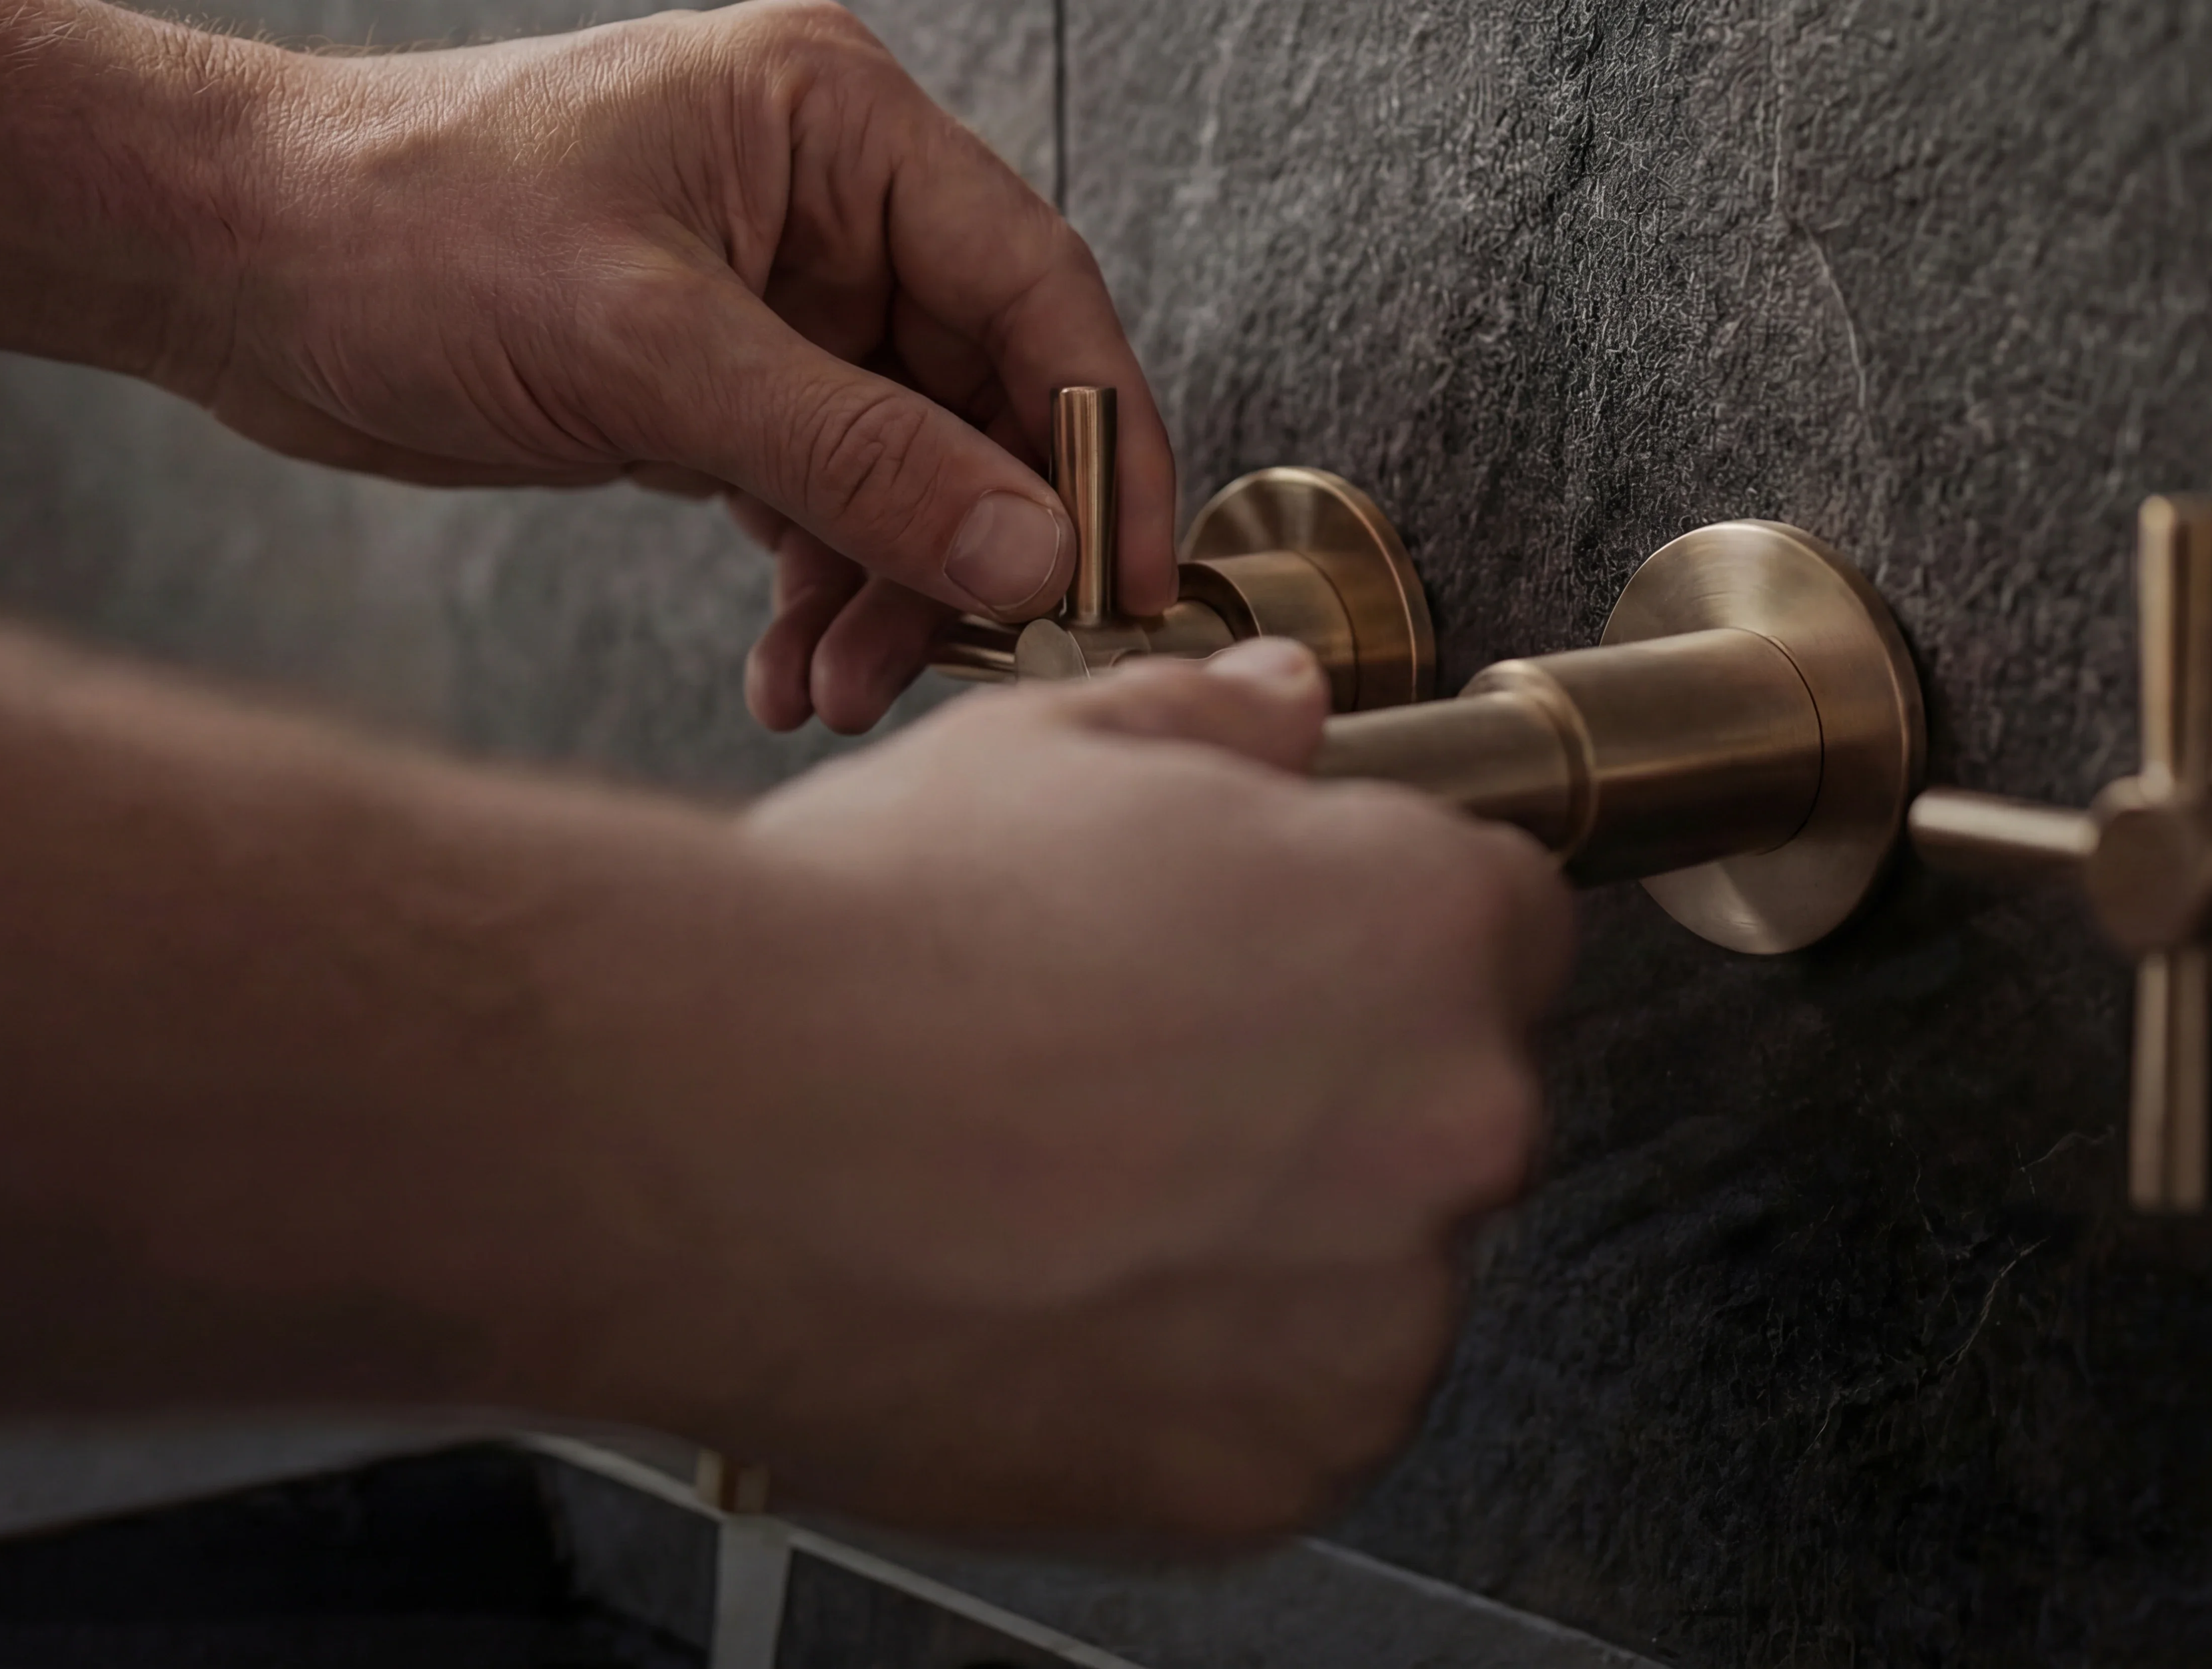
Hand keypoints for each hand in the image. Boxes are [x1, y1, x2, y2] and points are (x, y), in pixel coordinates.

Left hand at [0, 0, 1173, 732]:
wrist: (234, 266)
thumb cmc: (404, 226)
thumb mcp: (649, 346)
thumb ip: (854, 455)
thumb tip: (1027, 550)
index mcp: (837, 126)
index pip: (1035, 286)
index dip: (1098, 437)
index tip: (1120, 572)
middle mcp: (828, 208)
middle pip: (982, 395)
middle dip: (971, 543)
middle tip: (962, 658)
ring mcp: (782, 304)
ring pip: (908, 470)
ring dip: (887, 594)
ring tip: (835, 689)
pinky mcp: (727, 389)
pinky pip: (827, 505)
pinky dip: (819, 594)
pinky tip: (786, 669)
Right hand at [589, 643, 1574, 1536]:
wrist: (709, 1129)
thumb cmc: (875, 938)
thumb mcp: (1052, 752)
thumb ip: (1218, 727)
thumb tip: (1283, 710)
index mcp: (1422, 926)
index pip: (1502, 923)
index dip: (1386, 933)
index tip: (1302, 967)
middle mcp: (1448, 1122)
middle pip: (1446, 1102)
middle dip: (1333, 1090)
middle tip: (1151, 1088)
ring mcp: (1377, 1316)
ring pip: (1371, 1271)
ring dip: (1275, 1244)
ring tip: (1084, 1202)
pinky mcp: (1281, 1467)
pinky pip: (1290, 1411)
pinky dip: (1209, 1376)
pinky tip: (1069, 1300)